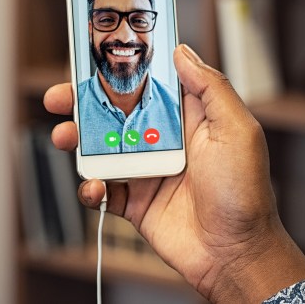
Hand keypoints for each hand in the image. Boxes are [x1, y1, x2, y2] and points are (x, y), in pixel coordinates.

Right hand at [44, 44, 304, 302]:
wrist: (234, 252)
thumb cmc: (244, 192)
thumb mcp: (237, 130)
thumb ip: (210, 88)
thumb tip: (183, 52)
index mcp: (187, 117)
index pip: (148, 83)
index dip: (121, 68)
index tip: (93, 54)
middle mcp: (163, 139)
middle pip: (115, 112)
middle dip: (84, 102)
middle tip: (60, 97)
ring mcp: (146, 170)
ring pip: (101, 147)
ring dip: (77, 140)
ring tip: (64, 137)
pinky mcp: (135, 201)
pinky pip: (103, 188)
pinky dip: (90, 186)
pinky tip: (94, 186)